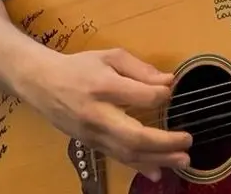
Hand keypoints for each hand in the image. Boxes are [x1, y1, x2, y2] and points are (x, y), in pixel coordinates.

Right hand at [16, 49, 191, 180]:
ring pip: (127, 153)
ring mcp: (93, 134)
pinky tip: (157, 172)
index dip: (161, 96)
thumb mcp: (111, 56)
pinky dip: (139, 167)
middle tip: (188, 141)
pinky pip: (117, 158)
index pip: (139, 96)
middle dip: (165, 143)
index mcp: (103, 87)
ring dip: (158, 159)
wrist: (41, 84)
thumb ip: (140, 69)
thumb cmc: (80, 67)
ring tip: (182, 160)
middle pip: (133, 136)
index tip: (170, 92)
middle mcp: (97, 115)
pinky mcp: (91, 144)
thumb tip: (168, 82)